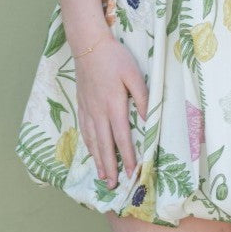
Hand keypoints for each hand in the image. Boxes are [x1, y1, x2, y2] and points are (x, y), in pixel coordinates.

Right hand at [74, 33, 148, 188]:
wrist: (88, 45)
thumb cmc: (115, 58)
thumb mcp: (134, 75)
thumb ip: (142, 97)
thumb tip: (149, 118)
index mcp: (114, 105)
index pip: (122, 137)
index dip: (126, 156)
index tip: (132, 172)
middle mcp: (99, 112)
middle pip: (104, 145)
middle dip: (110, 167)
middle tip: (113, 186)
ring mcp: (88, 109)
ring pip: (93, 140)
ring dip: (98, 160)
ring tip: (102, 176)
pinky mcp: (82, 104)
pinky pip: (84, 130)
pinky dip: (88, 145)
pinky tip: (91, 152)